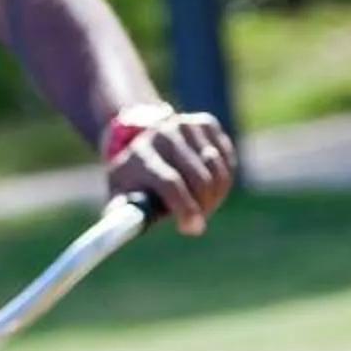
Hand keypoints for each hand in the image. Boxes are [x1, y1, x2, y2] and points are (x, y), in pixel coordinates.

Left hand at [104, 106, 237, 234]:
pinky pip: (227, 159)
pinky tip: (210, 186)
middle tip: (198, 222)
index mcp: (140, 156)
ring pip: (217, 169)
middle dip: (204, 205)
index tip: (192, 228)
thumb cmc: (135, 179)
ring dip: (216, 195)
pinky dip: (224, 179)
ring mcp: (186, 125)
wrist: (143, 140)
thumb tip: (126, 226)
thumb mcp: (122, 196)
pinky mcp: (205, 123)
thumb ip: (125, 214)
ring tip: (202, 205)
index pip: (170, 183)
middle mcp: (163, 135)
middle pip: (199, 177)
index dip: (186, 207)